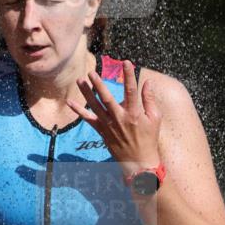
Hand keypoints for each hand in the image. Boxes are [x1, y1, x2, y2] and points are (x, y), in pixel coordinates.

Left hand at [67, 60, 162, 176]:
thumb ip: (150, 100)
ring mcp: (109, 125)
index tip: (126, 62)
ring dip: (86, 93)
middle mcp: (120, 118)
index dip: (128, 75)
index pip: (131, 90)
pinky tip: (70, 102)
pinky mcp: (102, 131)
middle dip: (98, 84)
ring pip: (95, 106)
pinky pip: (88, 119)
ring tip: (80, 80)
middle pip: (107, 98)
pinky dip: (78, 111)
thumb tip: (147, 82)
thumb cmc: (149, 139)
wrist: (139, 162)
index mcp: (134, 113)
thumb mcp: (155, 119)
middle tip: (91, 73)